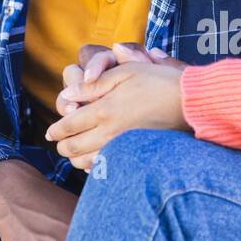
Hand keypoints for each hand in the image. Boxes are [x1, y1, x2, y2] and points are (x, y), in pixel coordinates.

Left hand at [45, 51, 188, 170]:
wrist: (190, 103)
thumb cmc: (158, 82)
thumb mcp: (125, 73)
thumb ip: (93, 85)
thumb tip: (67, 95)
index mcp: (104, 109)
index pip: (68, 125)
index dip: (56, 130)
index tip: (50, 133)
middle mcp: (110, 132)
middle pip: (73, 147)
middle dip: (62, 146)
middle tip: (59, 143)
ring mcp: (123, 147)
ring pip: (87, 162)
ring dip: (75, 158)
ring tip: (74, 153)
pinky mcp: (136, 155)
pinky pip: (107, 168)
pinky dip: (95, 167)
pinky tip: (95, 162)